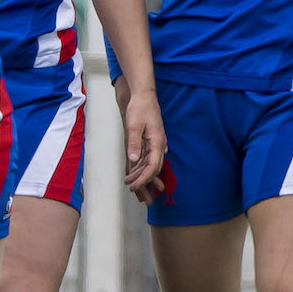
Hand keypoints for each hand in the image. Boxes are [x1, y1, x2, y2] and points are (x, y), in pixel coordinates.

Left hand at [114, 76, 168, 202]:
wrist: (144, 96)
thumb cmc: (140, 109)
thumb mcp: (134, 126)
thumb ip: (134, 143)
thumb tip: (133, 160)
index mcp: (157, 143)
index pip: (152, 167)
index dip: (143, 179)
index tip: (134, 187)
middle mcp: (158, 146)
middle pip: (152, 169)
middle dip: (144, 183)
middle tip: (136, 194)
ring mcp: (155, 144)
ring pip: (149, 165)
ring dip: (142, 176)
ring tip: (134, 187)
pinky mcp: (150, 141)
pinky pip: (146, 158)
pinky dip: (141, 167)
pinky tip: (135, 173)